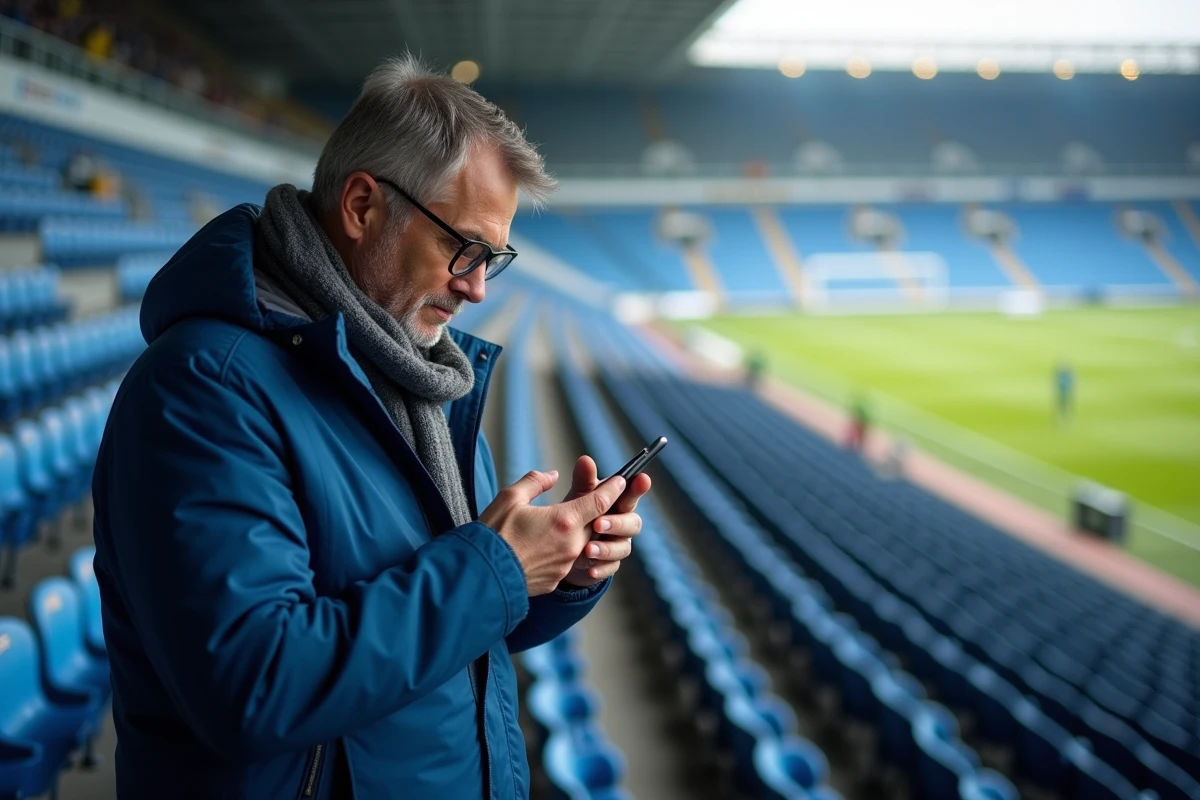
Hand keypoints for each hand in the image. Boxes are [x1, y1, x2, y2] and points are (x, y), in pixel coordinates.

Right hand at [479, 468, 627, 595]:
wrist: (480, 577)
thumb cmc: (493, 535)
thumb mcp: (510, 498)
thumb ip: (535, 482)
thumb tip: (551, 475)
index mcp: (564, 521)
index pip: (600, 501)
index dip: (612, 489)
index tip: (620, 480)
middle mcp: (571, 545)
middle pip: (594, 523)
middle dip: (595, 512)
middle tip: (592, 499)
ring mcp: (565, 565)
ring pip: (582, 544)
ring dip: (578, 533)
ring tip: (562, 525)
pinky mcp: (555, 580)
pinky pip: (567, 561)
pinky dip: (562, 550)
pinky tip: (545, 546)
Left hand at [559, 455, 651, 588]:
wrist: (565, 550)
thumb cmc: (577, 516)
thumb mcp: (578, 499)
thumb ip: (584, 482)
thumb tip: (585, 459)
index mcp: (618, 504)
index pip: (632, 494)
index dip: (639, 487)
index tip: (642, 479)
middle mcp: (622, 524)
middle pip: (633, 523)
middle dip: (617, 523)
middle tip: (597, 524)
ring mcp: (617, 546)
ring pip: (622, 548)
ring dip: (606, 548)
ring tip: (587, 549)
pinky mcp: (608, 565)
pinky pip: (610, 568)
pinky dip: (600, 568)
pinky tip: (589, 568)